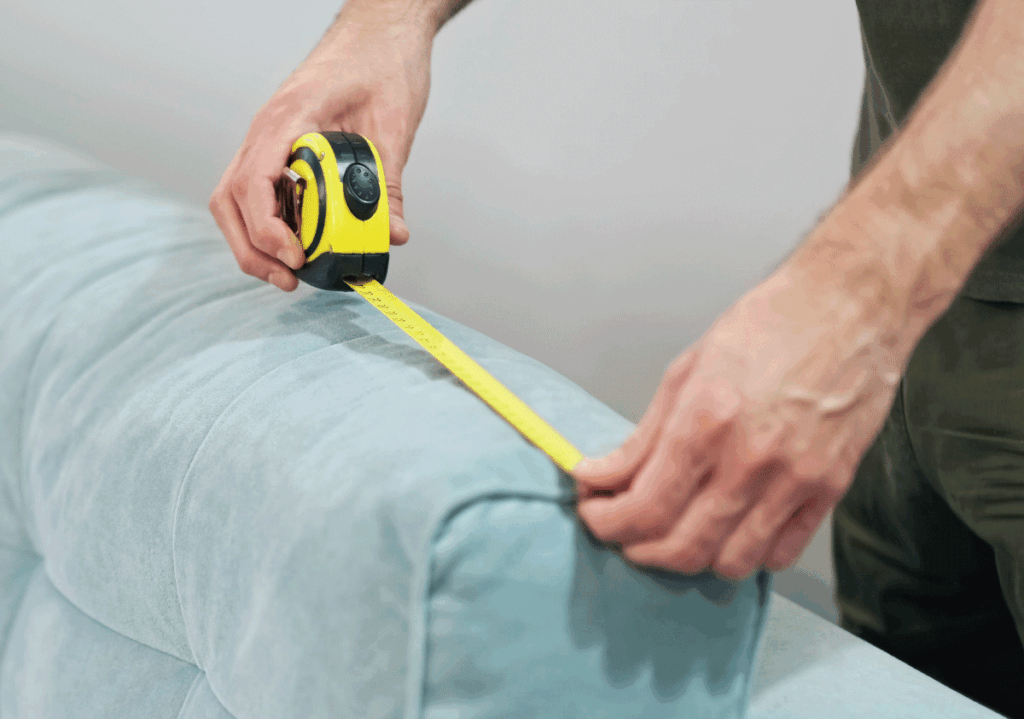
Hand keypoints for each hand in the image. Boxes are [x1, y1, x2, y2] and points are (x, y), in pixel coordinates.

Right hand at [209, 8, 434, 290]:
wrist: (381, 32)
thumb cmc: (384, 64)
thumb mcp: (395, 125)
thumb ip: (388, 183)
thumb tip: (392, 235)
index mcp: (289, 117)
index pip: (253, 181)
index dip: (268, 228)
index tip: (297, 257)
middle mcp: (267, 129)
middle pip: (230, 199)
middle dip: (253, 248)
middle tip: (290, 279)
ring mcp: (267, 138)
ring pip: (234, 199)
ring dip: (254, 242)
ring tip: (290, 273)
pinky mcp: (278, 148)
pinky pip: (256, 192)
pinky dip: (268, 224)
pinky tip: (297, 244)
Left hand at [572, 262, 904, 579]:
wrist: (849, 307)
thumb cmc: (769, 326)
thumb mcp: (686, 370)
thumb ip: (644, 436)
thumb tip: (605, 475)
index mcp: (706, 421)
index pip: (644, 507)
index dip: (608, 522)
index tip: (595, 512)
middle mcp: (750, 459)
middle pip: (681, 547)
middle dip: (637, 547)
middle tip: (623, 530)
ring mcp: (794, 479)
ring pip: (729, 561)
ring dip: (689, 558)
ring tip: (672, 531)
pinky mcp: (829, 488)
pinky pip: (780, 552)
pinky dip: (746, 554)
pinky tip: (728, 528)